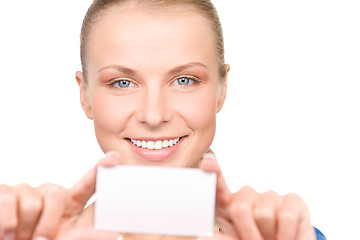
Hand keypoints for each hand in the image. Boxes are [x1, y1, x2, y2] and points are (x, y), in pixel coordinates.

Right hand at [0, 151, 120, 239]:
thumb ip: (87, 236)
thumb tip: (116, 235)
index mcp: (69, 204)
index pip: (88, 184)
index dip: (100, 170)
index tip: (113, 159)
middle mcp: (49, 194)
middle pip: (56, 193)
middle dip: (47, 223)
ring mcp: (26, 191)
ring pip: (30, 201)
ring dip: (24, 228)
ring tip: (20, 238)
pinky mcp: (4, 192)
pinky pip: (7, 201)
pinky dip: (6, 223)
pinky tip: (6, 233)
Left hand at [198, 153, 316, 239]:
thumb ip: (223, 239)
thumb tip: (204, 235)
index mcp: (227, 206)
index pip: (217, 188)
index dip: (214, 173)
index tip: (207, 163)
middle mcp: (247, 197)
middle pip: (239, 207)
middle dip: (248, 232)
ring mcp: (270, 196)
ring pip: (263, 214)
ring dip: (268, 236)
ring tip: (272, 239)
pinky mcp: (293, 200)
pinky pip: (285, 216)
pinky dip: (286, 234)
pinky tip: (287, 236)